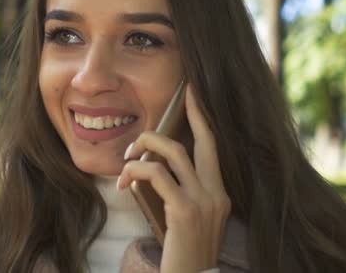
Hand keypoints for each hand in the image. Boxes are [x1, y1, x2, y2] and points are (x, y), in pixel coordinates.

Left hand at [117, 83, 230, 271]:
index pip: (214, 148)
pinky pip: (157, 175)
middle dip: (188, 114)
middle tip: (178, 97)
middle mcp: (216, 194)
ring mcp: (203, 202)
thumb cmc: (185, 251)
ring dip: (146, 147)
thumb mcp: (190, 218)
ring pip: (174, 153)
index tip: (194, 96)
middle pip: (203, 140)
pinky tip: (125, 180)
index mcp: (220, 194)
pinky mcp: (184, 211)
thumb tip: (154, 168)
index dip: (204, 119)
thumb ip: (183, 193)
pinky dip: (137, 171)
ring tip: (127, 158)